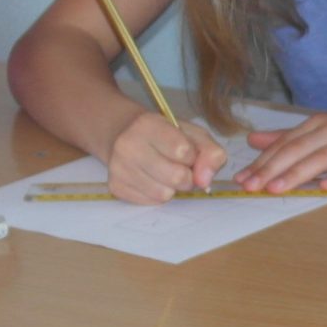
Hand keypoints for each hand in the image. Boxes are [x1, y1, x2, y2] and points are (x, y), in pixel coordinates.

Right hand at [104, 111, 226, 205]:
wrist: (125, 135)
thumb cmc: (166, 135)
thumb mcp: (194, 134)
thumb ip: (211, 153)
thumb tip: (205, 182)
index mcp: (148, 124)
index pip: (183, 151)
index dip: (192, 156)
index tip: (186, 152)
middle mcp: (128, 145)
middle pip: (176, 177)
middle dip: (187, 177)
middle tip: (180, 167)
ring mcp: (118, 168)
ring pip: (163, 194)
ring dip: (173, 188)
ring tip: (166, 173)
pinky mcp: (116, 186)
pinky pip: (151, 202)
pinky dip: (158, 195)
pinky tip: (152, 179)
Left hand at [236, 98, 326, 193]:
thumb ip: (289, 134)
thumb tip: (253, 140)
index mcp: (320, 123)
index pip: (285, 143)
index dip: (262, 161)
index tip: (242, 178)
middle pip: (299, 150)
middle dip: (272, 169)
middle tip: (251, 186)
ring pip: (323, 158)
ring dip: (298, 173)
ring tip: (277, 188)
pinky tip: (326, 187)